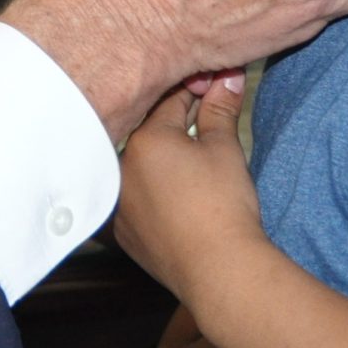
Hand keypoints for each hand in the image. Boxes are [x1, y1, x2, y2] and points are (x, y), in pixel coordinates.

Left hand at [114, 74, 263, 305]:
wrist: (220, 269)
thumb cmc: (224, 205)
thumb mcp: (225, 149)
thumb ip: (220, 110)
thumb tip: (228, 79)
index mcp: (145, 140)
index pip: (172, 103)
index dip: (197, 91)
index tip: (212, 86)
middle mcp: (122, 168)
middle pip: (152, 135)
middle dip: (177, 125)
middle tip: (205, 119)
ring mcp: (119, 204)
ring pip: (141, 168)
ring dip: (161, 161)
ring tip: (189, 163)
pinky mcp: (124, 233)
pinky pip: (136, 201)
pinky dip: (152, 194)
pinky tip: (174, 196)